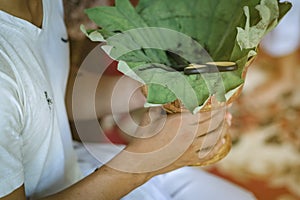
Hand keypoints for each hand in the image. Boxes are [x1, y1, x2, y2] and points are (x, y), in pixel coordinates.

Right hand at [106, 106, 229, 175]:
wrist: (140, 161)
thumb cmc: (143, 137)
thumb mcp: (151, 115)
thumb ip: (161, 103)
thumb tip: (165, 91)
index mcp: (182, 123)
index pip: (207, 112)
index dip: (216, 105)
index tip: (220, 99)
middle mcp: (190, 136)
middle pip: (214, 124)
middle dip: (222, 114)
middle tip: (227, 107)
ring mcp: (192, 149)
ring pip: (215, 137)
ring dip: (223, 128)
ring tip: (228, 120)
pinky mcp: (190, 159)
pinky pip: (210, 152)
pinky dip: (218, 145)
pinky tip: (222, 139)